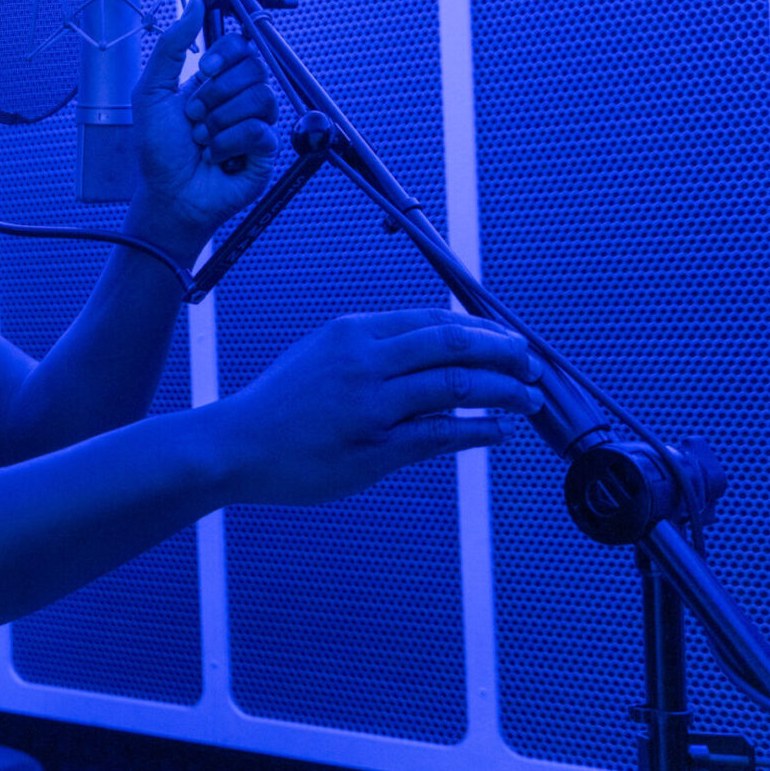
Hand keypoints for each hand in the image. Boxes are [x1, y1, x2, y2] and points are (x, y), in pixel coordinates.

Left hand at [129, 0, 277, 245]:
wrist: (167, 194)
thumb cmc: (158, 150)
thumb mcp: (151, 92)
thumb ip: (171, 46)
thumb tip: (194, 4)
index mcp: (215, 80)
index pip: (242, 45)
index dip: (228, 53)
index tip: (207, 69)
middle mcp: (239, 98)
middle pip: (255, 67)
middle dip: (216, 95)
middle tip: (195, 117)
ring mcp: (255, 123)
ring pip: (260, 98)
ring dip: (219, 122)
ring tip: (203, 140)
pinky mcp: (265, 151)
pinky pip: (259, 130)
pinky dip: (228, 144)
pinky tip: (216, 157)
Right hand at [209, 309, 544, 505]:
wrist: (237, 445)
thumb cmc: (281, 404)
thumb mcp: (322, 354)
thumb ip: (373, 348)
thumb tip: (434, 345)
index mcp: (353, 333)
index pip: (434, 320)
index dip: (482, 328)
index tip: (508, 339)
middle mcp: (365, 362)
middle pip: (454, 345)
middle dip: (505, 353)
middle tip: (533, 365)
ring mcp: (371, 407)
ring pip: (456, 387)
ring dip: (504, 391)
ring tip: (529, 399)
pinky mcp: (375, 450)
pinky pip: (441, 435)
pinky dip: (478, 430)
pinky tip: (497, 430)